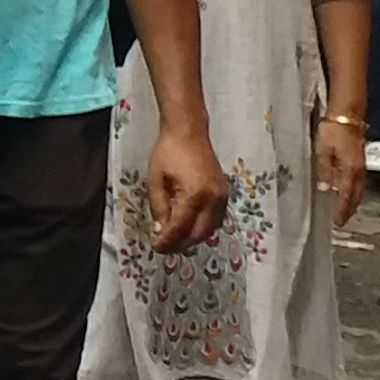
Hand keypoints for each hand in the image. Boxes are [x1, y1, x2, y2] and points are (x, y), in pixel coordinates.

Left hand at [147, 128, 230, 250]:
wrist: (188, 132)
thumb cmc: (168, 152)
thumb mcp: (155, 180)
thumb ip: (159, 208)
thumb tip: (160, 231)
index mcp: (194, 195)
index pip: (181, 228)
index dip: (168, 241)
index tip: (156, 247)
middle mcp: (213, 199)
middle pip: (200, 234)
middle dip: (182, 243)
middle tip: (164, 246)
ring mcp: (221, 197)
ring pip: (210, 229)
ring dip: (193, 237)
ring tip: (174, 238)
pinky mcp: (223, 193)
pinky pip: (215, 218)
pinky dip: (201, 226)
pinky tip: (187, 225)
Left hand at [316, 116, 367, 225]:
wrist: (347, 114)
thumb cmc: (332, 131)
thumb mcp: (323, 151)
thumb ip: (324, 171)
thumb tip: (327, 190)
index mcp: (349, 170)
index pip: (346, 195)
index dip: (342, 209)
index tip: (338, 222)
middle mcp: (358, 170)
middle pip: (356, 194)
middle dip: (350, 208)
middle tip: (343, 219)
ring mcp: (361, 164)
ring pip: (359, 188)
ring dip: (353, 200)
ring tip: (346, 209)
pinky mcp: (359, 158)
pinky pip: (358, 180)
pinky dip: (354, 189)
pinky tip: (348, 190)